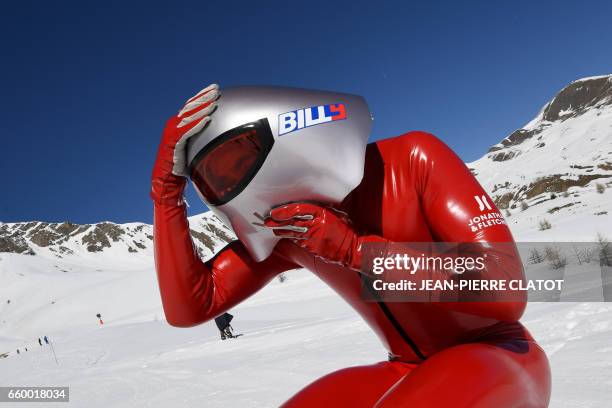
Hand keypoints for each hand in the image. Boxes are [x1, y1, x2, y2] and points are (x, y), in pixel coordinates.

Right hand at [151, 84, 219, 204]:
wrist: (167, 175)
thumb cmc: (182, 162)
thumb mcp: (193, 145)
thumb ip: (202, 136)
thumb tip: (218, 133)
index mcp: (179, 123)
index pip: (191, 105)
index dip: (202, 95)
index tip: (213, 88)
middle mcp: (174, 124)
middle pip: (191, 107)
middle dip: (204, 97)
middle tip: (216, 89)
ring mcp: (173, 131)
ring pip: (190, 116)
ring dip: (202, 108)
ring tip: (214, 102)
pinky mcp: (174, 141)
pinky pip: (188, 131)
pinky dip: (197, 124)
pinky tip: (207, 119)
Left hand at [264, 203, 358, 266]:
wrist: (352, 248)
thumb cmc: (344, 230)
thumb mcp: (334, 214)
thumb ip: (320, 210)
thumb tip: (304, 208)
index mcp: (322, 213)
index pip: (298, 210)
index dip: (284, 211)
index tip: (274, 212)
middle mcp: (316, 224)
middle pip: (292, 222)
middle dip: (278, 222)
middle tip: (267, 221)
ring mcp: (314, 237)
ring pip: (293, 232)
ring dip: (281, 230)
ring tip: (273, 228)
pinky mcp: (312, 248)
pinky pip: (299, 241)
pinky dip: (292, 238)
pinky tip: (286, 236)